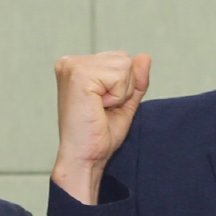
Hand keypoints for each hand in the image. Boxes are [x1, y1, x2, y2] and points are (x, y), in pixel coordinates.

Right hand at [51, 52, 151, 204]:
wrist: (85, 158)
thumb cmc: (98, 135)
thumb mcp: (124, 102)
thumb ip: (135, 79)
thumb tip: (145, 56)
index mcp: (77, 66)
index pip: (120, 59)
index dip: (122, 86)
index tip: (103, 106)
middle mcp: (70, 62)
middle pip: (123, 59)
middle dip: (122, 88)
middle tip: (102, 109)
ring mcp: (73, 66)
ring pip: (123, 65)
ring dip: (120, 93)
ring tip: (99, 109)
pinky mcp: (79, 75)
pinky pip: (119, 76)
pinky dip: (116, 96)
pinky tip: (98, 108)